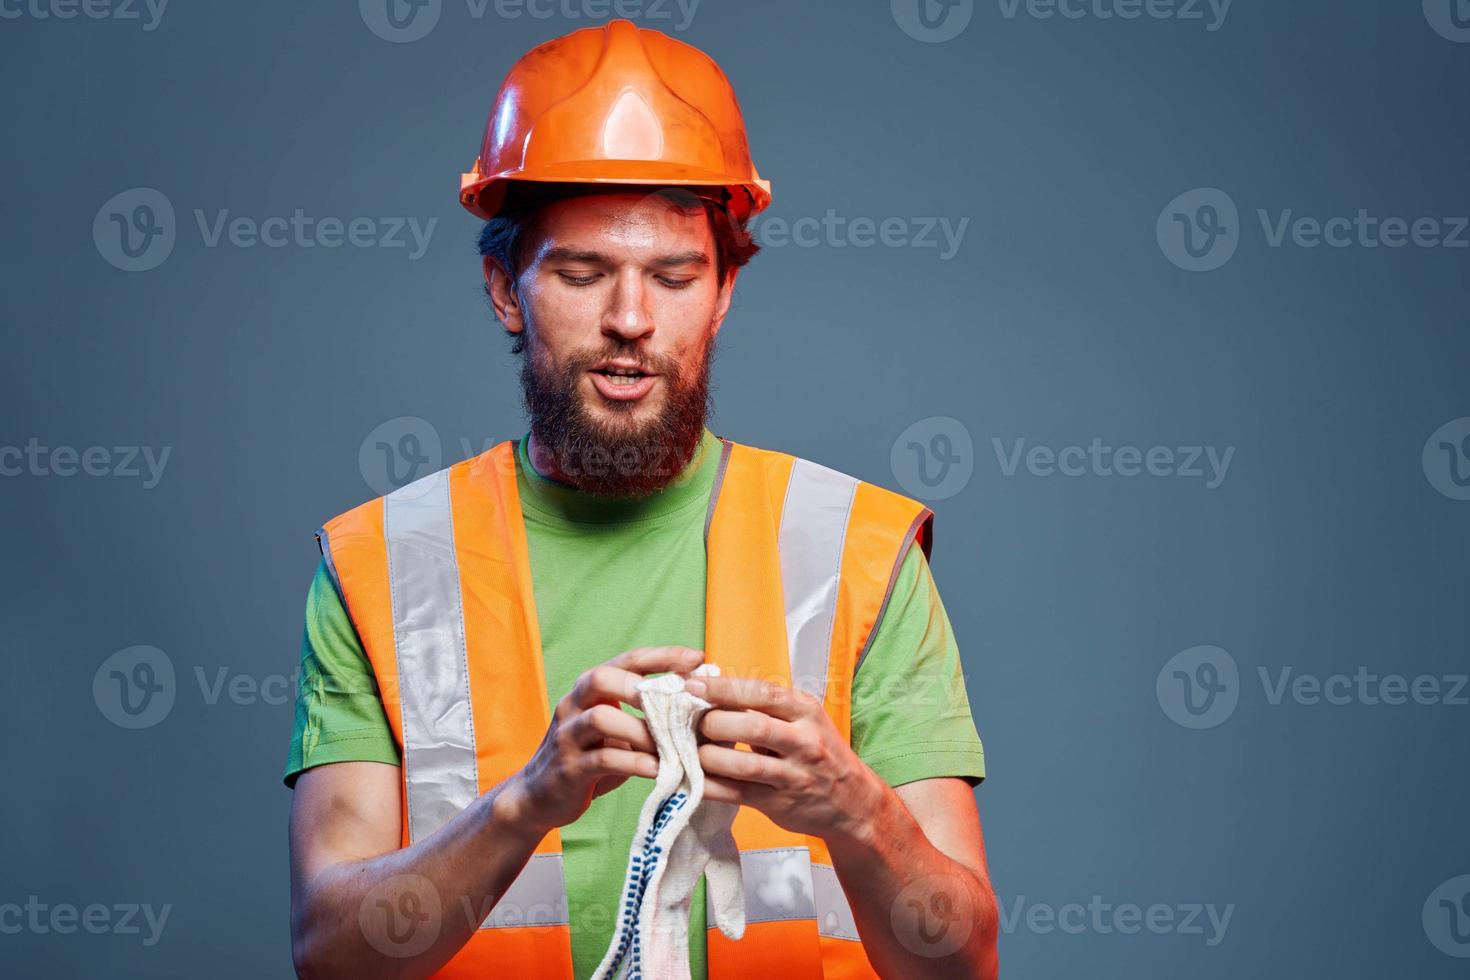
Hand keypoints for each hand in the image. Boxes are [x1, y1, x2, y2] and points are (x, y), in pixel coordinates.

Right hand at [508, 646, 704, 834]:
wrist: (540, 797)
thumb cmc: (591, 758)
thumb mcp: (619, 732)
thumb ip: (648, 716)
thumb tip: (701, 701)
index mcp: (590, 690)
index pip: (627, 659)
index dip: (663, 656)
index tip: (698, 657)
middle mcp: (573, 705)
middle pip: (601, 678)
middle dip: (641, 686)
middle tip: (678, 700)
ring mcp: (567, 736)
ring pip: (600, 719)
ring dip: (641, 729)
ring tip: (673, 743)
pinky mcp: (568, 769)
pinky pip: (601, 759)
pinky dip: (634, 762)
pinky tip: (658, 768)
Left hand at [687, 674, 882, 844]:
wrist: (854, 802)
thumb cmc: (820, 752)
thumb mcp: (804, 720)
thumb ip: (766, 707)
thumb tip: (712, 688)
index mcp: (806, 711)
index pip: (762, 693)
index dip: (723, 688)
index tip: (692, 685)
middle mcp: (804, 742)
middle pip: (752, 727)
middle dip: (713, 723)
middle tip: (689, 722)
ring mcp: (793, 775)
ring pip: (744, 765)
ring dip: (709, 757)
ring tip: (690, 750)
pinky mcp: (779, 804)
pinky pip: (737, 794)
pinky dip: (710, 786)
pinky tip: (692, 778)